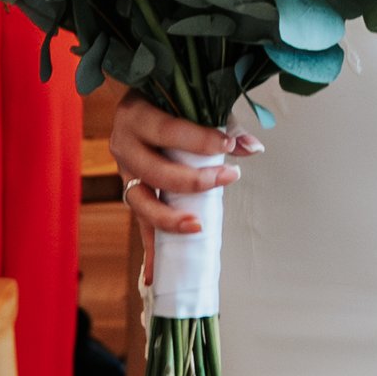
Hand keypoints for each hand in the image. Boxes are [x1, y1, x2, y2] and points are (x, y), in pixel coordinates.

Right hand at [110, 91, 254, 253]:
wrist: (138, 102)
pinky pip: (140, 223)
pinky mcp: (131, 194)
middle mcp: (124, 144)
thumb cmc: (169, 101)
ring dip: (168, 219)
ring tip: (195, 228)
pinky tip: (156, 275)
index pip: (168, 130)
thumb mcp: (192, 104)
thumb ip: (223, 125)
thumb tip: (252, 148)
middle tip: (229, 178)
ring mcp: (124, 172)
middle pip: (154, 171)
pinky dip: (150, 250)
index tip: (228, 146)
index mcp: (136, 115)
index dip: (198, 139)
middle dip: (192, 181)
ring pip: (141, 202)